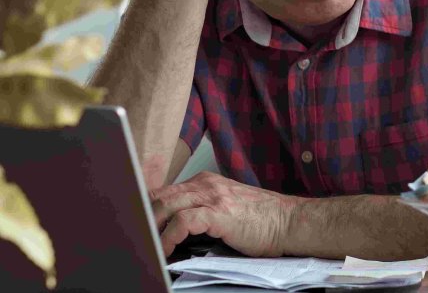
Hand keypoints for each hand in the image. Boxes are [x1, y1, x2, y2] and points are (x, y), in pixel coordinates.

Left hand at [150, 171, 301, 256]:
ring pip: (167, 205)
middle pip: (160, 196)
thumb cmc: (263, 221)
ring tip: (145, 245)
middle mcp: (207, 184)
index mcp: (207, 182)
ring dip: (152, 227)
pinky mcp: (220, 212)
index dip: (147, 208)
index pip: (165, 191)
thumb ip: (203, 210)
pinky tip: (165, 249)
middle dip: (143, 217)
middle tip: (134, 237)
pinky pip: (183, 222)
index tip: (136, 225)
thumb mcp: (228, 208)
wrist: (290, 222)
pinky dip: (169, 236)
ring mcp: (213, 197)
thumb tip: (173, 229)